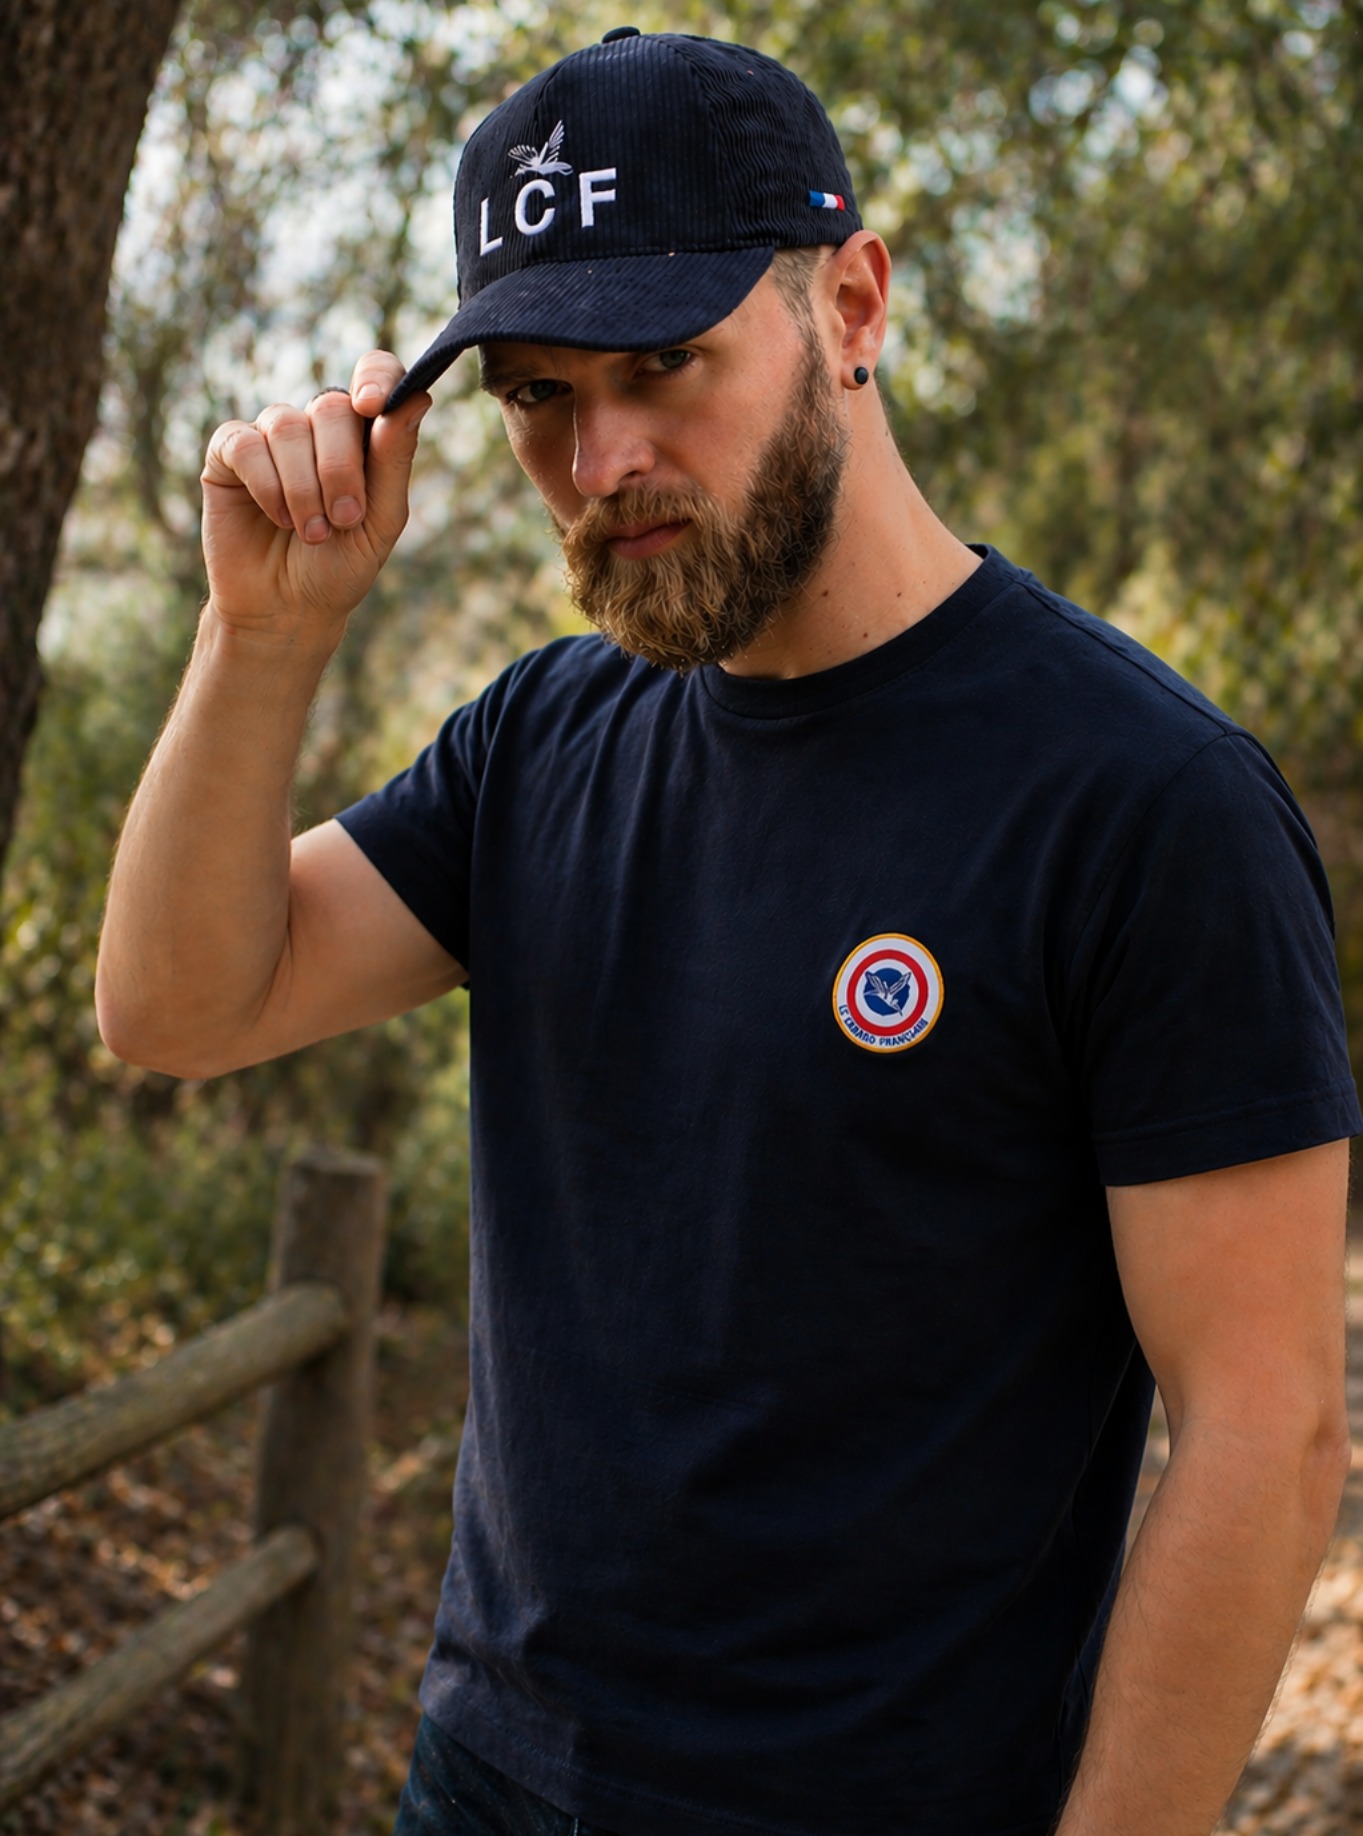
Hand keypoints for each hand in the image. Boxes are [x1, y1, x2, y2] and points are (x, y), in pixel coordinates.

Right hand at [200, 352, 431, 647]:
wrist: (287, 610)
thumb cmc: (340, 566)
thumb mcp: (381, 521)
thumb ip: (395, 461)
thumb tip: (416, 398)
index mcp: (363, 434)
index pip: (376, 372)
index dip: (376, 377)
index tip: (373, 407)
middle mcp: (317, 426)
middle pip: (331, 406)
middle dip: (340, 467)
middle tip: (344, 519)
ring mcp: (271, 436)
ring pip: (286, 425)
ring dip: (304, 487)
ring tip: (311, 532)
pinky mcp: (229, 453)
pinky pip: (246, 445)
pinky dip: (267, 485)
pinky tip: (278, 518)